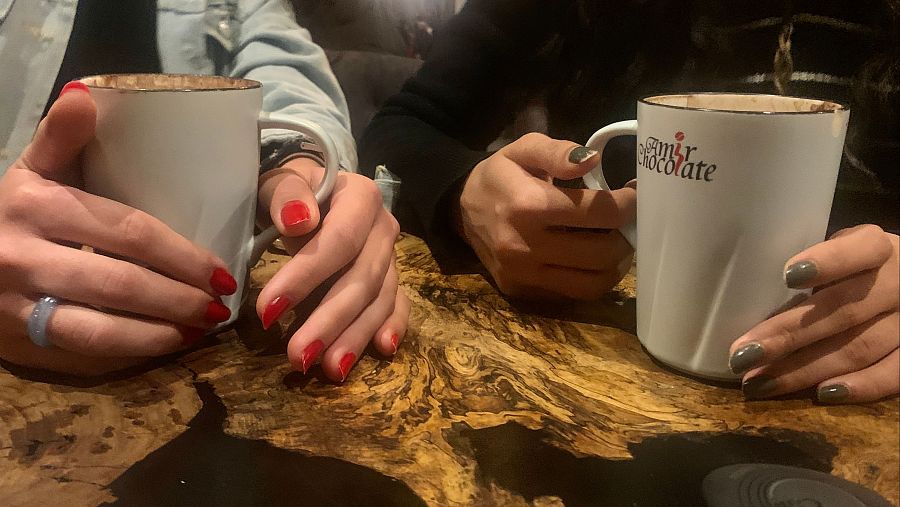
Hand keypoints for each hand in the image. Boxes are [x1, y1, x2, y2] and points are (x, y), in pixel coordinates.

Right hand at [0, 84, 238, 375]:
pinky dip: (133, 350)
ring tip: (203, 328)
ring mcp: (18, 300)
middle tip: (222, 305)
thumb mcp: (32, 169)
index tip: (222, 270)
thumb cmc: (14, 210)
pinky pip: (83, 348)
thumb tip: (86, 94)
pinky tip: (168, 344)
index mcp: (37, 204)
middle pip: (121, 283)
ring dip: (162, 332)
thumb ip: (59, 136)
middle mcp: (24, 254)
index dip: (180, 255)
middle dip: (180, 298)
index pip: (127, 232)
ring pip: (101, 327)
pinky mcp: (21, 335)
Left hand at [256, 158, 408, 381]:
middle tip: (298, 356)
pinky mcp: (391, 278)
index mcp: (361, 198)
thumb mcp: (279, 182)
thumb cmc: (288, 192)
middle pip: (363, 278)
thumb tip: (298, 220)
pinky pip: (398, 304)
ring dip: (356, 336)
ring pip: (380, 299)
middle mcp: (384, 227)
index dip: (305, 277)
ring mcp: (390, 255)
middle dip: (330, 320)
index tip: (267, 311)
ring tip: (331, 370)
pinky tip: (383, 349)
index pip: (339, 241)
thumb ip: (286, 195)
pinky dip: (393, 326)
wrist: (307, 192)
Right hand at [457, 133, 635, 299]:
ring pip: (593, 282)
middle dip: (626, 235)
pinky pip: (573, 293)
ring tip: (616, 242)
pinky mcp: (522, 292)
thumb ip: (558, 152)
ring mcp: (522, 275)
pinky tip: (591, 258)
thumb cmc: (500, 176)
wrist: (461, 210)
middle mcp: (524, 246)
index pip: (600, 213)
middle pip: (602, 252)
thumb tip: (592, 160)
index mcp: (528, 205)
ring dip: (616, 263)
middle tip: (629, 222)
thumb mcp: (524, 149)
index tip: (633, 196)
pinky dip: (592, 278)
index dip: (628, 204)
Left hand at [729, 225, 898, 402]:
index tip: (788, 275)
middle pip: (842, 310)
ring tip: (759, 382)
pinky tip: (821, 395)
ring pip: (859, 347)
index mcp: (878, 248)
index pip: (859, 250)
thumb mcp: (843, 252)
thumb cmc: (858, 267)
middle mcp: (899, 282)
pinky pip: (894, 374)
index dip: (828, 262)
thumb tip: (746, 298)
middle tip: (742, 355)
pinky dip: (860, 387)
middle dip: (788, 335)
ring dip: (805, 369)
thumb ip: (815, 268)